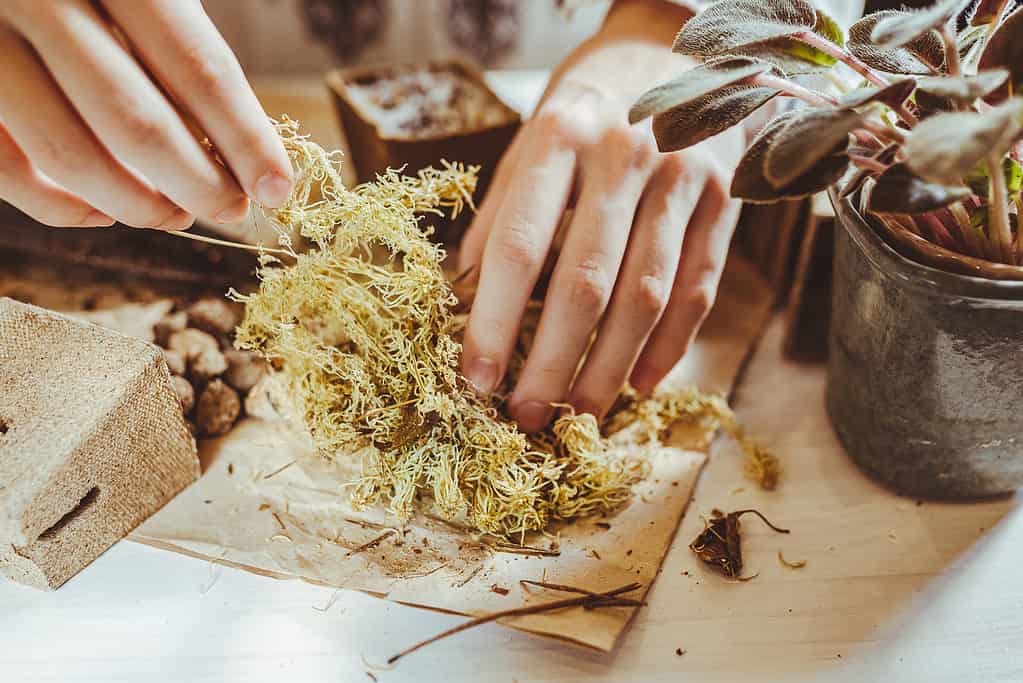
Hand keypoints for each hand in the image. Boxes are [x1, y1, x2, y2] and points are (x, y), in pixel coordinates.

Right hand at [0, 0, 291, 229]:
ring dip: (136, 204)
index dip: (245, 139)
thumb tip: (248, 149)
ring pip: (68, 154)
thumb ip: (183, 47)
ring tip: (176, 215)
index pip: (197, 68)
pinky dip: (58, 205)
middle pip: (136, 123)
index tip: (277, 188)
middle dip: (198, 184)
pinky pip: (4, 166)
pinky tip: (103, 214)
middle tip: (231, 209)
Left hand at [458, 0, 746, 431]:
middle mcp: (623, 154)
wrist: (675, 51)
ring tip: (580, 412)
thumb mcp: (530, 144)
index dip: (494, 321)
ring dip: (610, 367)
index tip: (476, 378)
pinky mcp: (725, 199)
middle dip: (553, 361)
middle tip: (528, 415)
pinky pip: (698, 287)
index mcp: (557, 137)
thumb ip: (500, 218)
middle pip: (586, 281)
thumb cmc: (586, 110)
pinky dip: (669, 345)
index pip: (519, 245)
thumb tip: (466, 305)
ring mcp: (682, 176)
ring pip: (647, 295)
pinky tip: (640, 384)